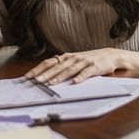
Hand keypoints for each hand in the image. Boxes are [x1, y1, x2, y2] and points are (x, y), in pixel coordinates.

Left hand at [24, 48, 138, 84]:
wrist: (110, 55)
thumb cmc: (90, 60)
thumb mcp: (75, 61)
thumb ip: (63, 67)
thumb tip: (46, 75)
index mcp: (67, 57)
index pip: (49, 62)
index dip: (38, 69)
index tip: (28, 76)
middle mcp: (74, 58)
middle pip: (57, 66)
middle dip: (46, 74)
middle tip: (36, 80)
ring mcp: (84, 62)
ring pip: (70, 70)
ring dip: (60, 77)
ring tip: (51, 83)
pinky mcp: (94, 67)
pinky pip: (86, 73)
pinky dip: (80, 77)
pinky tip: (75, 82)